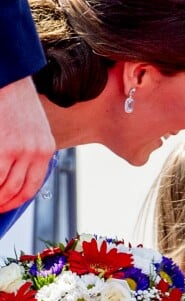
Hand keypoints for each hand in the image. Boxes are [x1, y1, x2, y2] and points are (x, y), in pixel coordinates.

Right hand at [0, 77, 55, 211]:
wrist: (7, 73)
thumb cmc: (10, 98)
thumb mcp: (28, 127)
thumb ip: (24, 151)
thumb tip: (10, 175)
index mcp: (46, 149)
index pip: (33, 186)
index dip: (17, 201)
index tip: (4, 207)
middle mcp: (37, 152)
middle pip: (19, 191)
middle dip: (2, 204)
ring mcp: (20, 150)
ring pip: (6, 188)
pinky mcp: (4, 147)